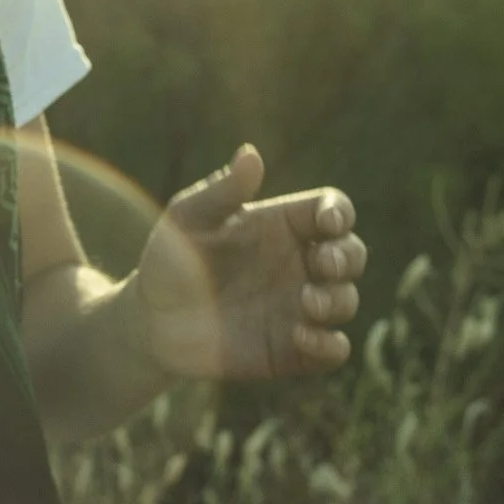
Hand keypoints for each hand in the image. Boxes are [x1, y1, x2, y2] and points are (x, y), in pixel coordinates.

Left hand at [132, 145, 367, 381]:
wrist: (150, 321)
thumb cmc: (169, 259)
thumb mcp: (189, 219)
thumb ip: (223, 191)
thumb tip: (251, 153)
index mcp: (283, 225)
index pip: (332, 209)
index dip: (340, 213)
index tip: (328, 223)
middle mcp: (299, 264)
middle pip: (352, 253)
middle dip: (348, 257)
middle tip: (322, 265)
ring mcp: (299, 308)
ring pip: (347, 300)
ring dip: (338, 300)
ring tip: (306, 303)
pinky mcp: (293, 350)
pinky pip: (334, 350)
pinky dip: (330, 346)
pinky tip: (301, 337)